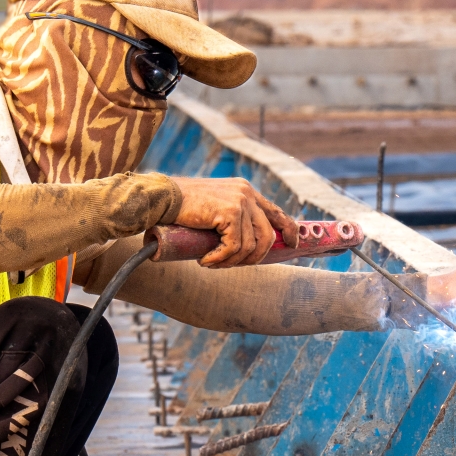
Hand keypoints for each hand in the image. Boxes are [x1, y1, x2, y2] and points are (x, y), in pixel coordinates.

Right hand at [169, 176, 295, 267]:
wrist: (163, 197)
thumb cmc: (182, 207)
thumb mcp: (215, 208)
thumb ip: (232, 218)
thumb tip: (246, 245)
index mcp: (246, 191)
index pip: (277, 212)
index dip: (289, 230)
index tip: (293, 245)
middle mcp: (247, 193)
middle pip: (267, 235)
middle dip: (254, 257)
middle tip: (231, 265)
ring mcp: (241, 202)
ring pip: (249, 246)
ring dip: (231, 262)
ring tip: (212, 262)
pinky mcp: (231, 213)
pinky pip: (234, 248)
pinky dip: (220, 259)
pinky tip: (205, 260)